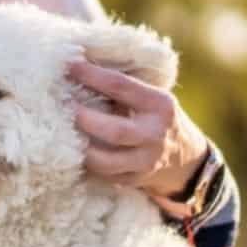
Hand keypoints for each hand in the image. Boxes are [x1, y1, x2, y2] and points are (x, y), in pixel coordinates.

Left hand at [67, 60, 206, 197]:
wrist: (186, 159)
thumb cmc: (155, 118)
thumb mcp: (150, 99)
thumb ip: (121, 88)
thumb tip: (77, 67)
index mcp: (159, 105)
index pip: (121, 86)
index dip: (91, 75)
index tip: (68, 66)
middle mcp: (155, 134)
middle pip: (114, 131)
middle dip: (83, 118)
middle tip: (61, 105)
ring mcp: (146, 162)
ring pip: (105, 161)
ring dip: (78, 147)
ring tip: (60, 133)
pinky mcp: (134, 180)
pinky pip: (102, 175)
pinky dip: (84, 163)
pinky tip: (69, 151)